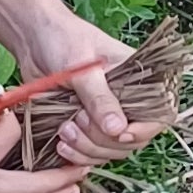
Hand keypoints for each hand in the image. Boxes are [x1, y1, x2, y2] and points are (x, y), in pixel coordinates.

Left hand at [11, 4, 163, 166]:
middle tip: (77, 122)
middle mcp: (127, 101)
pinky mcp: (87, 126)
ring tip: (64, 130)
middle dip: (103, 140)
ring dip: (88, 149)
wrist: (33, 38)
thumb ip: (100, 98)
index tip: (119, 134)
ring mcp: (106, 116)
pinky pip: (92, 152)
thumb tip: (117, 129)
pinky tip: (62, 145)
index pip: (159, 115)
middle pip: (132, 140)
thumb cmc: (62, 39)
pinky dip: (78, 154)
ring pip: (110, 150)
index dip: (143, 130)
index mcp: (139, 79)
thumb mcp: (83, 68)